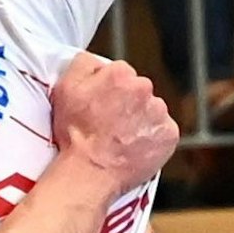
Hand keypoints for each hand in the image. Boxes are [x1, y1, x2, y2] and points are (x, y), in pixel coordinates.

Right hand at [51, 52, 177, 192]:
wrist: (89, 171)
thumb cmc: (75, 134)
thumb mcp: (64, 88)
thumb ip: (83, 63)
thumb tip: (98, 61)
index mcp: (120, 74)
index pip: (121, 74)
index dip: (110, 90)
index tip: (102, 105)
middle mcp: (144, 88)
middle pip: (138, 91)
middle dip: (127, 104)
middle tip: (110, 124)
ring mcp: (159, 112)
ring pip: (151, 111)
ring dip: (140, 120)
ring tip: (121, 138)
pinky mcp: (168, 134)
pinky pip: (162, 131)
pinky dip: (152, 138)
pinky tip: (134, 147)